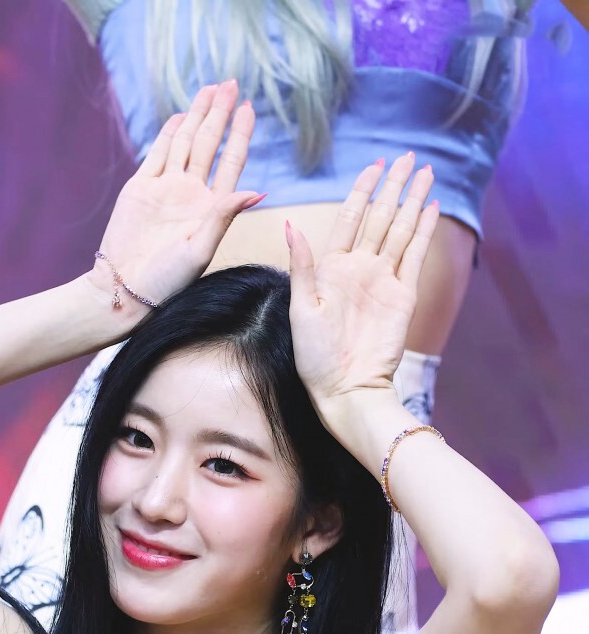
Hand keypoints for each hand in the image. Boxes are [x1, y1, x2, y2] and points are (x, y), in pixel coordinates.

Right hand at [90, 80, 260, 317]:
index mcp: (210, 209)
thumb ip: (223, 217)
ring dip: (198, 116)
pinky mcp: (141, 188)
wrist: (124, 289)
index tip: (250, 109)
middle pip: (209, 144)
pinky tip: (182, 117)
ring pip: (185, 143)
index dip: (240, 135)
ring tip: (211, 89)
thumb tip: (258, 191)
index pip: (231, 162)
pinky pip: (159, 153)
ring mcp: (165, 189)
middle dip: (220, 114)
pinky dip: (170, 133)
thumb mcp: (200, 250)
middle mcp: (190, 195)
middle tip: (232, 84)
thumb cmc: (166, 281)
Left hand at [286, 156, 437, 415]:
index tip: (374, 164)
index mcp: (333, 267)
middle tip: (409, 157)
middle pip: (380, 216)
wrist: (346, 389)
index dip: (363, 189)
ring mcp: (384, 280)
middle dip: (394, 186)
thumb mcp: (302, 308)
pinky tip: (430, 208)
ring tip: (425, 172)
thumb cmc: (316, 357)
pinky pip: (414, 255)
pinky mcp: (403, 296)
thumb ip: (302, 265)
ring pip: (401, 230)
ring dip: (413, 201)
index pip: (351, 217)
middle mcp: (361, 268)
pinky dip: (423, 230)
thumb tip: (292, 225)